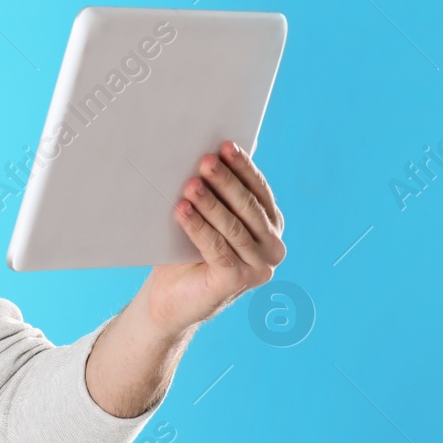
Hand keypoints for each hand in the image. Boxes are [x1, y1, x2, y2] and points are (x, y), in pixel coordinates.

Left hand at [142, 139, 286, 335]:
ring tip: (189, 184)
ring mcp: (259, 267)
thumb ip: (218, 192)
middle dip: (225, 182)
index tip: (225, 145)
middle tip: (204, 161)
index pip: (259, 191)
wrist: (169, 297)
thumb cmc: (186, 251)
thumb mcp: (206, 218)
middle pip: (248, 207)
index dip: (243, 167)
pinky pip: (216, 247)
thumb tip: (214, 151)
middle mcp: (272, 247)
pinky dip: (198, 227)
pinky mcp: (237, 281)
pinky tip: (182, 210)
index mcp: (270, 227)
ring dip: (210, 203)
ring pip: (232, 227)